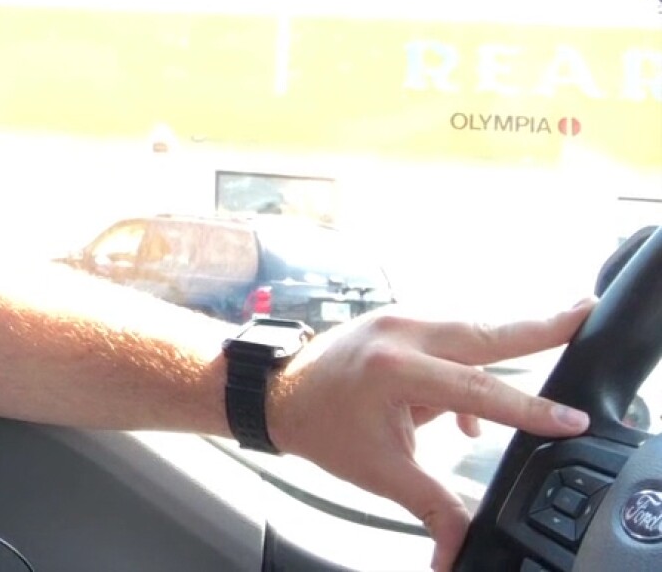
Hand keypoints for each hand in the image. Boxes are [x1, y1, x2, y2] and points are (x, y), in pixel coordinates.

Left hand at [266, 299, 595, 571]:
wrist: (274, 393)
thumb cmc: (320, 428)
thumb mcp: (381, 472)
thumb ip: (432, 506)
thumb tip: (459, 550)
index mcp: (394, 370)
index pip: (477, 391)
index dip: (529, 410)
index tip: (570, 419)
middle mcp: (400, 333)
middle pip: (486, 333)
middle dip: (542, 327)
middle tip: (587, 313)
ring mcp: (399, 319)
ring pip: (472, 332)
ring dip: (508, 349)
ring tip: (548, 347)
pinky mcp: (400, 320)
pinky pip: (451, 339)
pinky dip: (470, 365)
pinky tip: (463, 416)